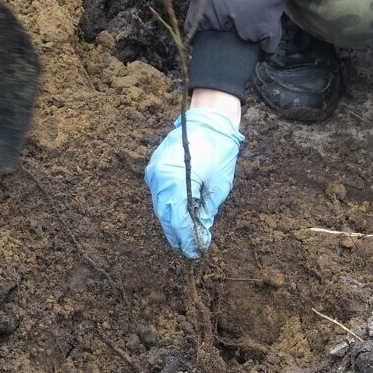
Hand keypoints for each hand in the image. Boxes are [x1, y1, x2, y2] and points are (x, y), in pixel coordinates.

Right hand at [145, 107, 243, 257]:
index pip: (178, 220)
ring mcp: (153, 171)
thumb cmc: (219, 151)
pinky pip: (160, 194)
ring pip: (161, 207)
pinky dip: (169, 208)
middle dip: (177, 235)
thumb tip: (201, 233)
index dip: (186, 239)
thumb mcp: (218, 187)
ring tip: (185, 239)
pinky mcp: (154, 167)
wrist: (210, 119)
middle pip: (165, 216)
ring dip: (172, 223)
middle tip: (189, 251)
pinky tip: (180, 218)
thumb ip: (206, 212)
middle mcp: (158, 177)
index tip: (195, 252)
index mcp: (175, 181)